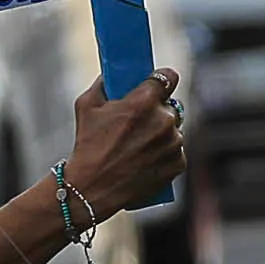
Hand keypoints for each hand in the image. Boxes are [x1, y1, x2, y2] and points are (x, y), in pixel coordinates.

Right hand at [63, 67, 187, 217]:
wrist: (91, 189)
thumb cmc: (87, 146)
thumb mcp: (86, 105)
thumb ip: (103, 83)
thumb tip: (112, 74)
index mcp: (144, 102)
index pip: (168, 76)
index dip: (161, 79)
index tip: (156, 84)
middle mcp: (164, 121)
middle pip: (170, 105)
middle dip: (157, 110)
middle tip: (139, 121)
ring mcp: (173, 143)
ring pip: (173, 129)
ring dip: (161, 133)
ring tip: (139, 145)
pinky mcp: (178, 164)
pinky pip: (176, 151)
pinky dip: (165, 153)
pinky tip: (146, 159)